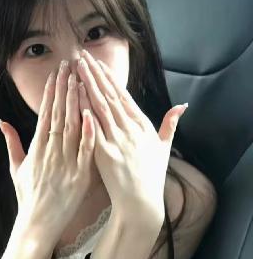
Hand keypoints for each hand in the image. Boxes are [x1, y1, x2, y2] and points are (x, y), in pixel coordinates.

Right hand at [0, 60, 96, 245]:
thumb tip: (1, 121)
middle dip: (64, 89)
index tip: (56, 74)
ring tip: (81, 80)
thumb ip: (11, 142)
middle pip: (58, 114)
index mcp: (36, 148)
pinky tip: (91, 114)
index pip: (44, 114)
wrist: (37, 224)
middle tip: (70, 66)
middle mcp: (50, 152)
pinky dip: (88, 133)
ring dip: (76, 102)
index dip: (50, 93)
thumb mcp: (16, 168)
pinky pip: (85, 151)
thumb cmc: (27, 195)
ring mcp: (65, 163)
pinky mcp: (79, 176)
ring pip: (71, 127)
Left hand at [76, 49, 187, 224]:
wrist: (142, 202)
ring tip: (77, 68)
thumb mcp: (164, 148)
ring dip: (88, 84)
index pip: (123, 95)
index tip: (98, 63)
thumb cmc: (151, 175)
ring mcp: (118, 139)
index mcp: (143, 125)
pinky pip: (93, 127)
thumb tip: (183, 107)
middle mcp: (131, 128)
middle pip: (109, 95)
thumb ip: (171, 124)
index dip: (109, 77)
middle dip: (95, 74)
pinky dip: (85, 109)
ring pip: (100, 105)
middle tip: (82, 56)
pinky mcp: (105, 152)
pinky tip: (76, 94)